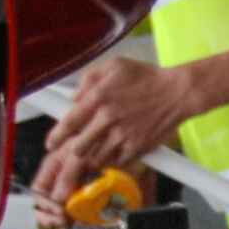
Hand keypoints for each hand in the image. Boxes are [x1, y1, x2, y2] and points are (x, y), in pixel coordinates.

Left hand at [35, 56, 190, 200]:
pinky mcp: (137, 147)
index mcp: (99, 97)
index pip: (70, 122)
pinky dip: (112, 160)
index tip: (51, 143)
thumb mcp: (114, 66)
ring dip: (92, 156)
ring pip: (97, 157)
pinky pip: (117, 162)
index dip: (57, 136)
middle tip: (74, 149)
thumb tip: (73, 98)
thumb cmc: (146, 77)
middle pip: (79, 147)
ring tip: (95, 150)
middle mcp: (109, 118)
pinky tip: (113, 151)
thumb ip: (88, 79)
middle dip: (74, 151)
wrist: (177, 93)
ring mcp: (123, 135)